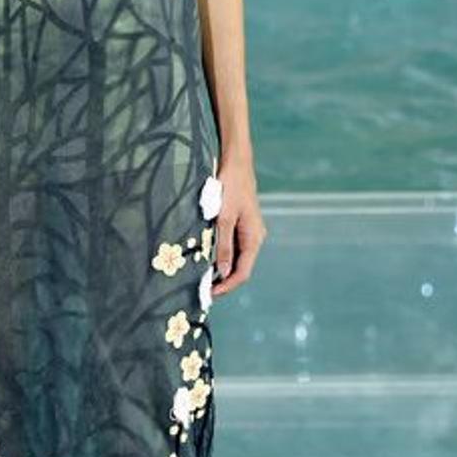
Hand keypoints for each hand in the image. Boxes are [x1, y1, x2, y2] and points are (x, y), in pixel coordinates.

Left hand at [210, 158, 266, 298]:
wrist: (236, 162)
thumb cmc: (231, 187)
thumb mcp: (224, 218)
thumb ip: (223, 246)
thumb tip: (222, 272)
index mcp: (254, 238)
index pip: (242, 272)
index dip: (227, 286)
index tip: (210, 294)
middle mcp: (254, 237)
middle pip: (240, 267)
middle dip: (223, 280)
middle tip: (203, 289)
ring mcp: (248, 231)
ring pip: (236, 257)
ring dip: (221, 268)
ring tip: (202, 276)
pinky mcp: (241, 224)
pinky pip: (232, 246)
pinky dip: (221, 254)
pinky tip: (207, 258)